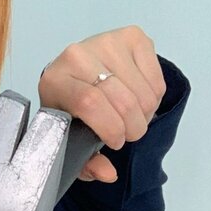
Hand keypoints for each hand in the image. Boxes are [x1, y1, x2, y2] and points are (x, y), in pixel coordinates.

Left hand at [38, 26, 166, 181]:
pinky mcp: (132, 36)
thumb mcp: (71, 137)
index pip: (89, 103)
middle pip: (121, 99)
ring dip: (145, 114)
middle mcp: (76, 54)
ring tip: (131, 117)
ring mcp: (106, 41)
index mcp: (55, 80)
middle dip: (132, 127)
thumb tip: (108, 174)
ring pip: (144, 92)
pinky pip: (156, 79)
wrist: (77, 73)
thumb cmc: (73, 109)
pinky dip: (154, 97)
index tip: (116, 143)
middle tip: (128, 135)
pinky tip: (138, 98)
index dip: (110, 128)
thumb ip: (86, 162)